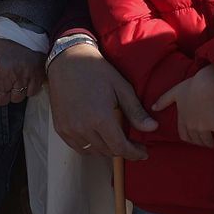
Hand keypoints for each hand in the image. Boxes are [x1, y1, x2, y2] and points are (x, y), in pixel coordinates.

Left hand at [0, 36, 45, 110]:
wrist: (17, 31)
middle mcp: (5, 76)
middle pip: (1, 102)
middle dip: (0, 93)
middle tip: (1, 77)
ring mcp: (22, 76)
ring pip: (16, 99)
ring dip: (14, 91)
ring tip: (12, 75)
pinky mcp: (36, 75)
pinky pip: (31, 93)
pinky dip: (27, 87)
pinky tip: (23, 75)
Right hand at [47, 41, 157, 158]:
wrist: (68, 61)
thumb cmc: (97, 71)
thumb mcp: (121, 87)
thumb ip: (136, 111)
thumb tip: (152, 128)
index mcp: (100, 118)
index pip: (120, 147)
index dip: (134, 153)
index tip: (143, 152)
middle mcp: (83, 128)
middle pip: (107, 151)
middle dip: (123, 150)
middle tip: (133, 143)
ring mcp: (69, 130)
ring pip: (93, 151)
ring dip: (107, 149)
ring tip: (116, 138)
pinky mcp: (60, 129)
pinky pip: (78, 147)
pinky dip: (91, 147)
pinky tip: (99, 137)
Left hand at [152, 65, 213, 147]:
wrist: (208, 82)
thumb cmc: (193, 84)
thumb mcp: (176, 91)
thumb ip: (164, 100)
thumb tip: (153, 108)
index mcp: (183, 119)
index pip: (184, 136)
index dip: (191, 138)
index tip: (197, 137)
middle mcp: (191, 125)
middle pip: (197, 141)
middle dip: (203, 142)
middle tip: (211, 140)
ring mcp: (203, 127)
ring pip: (209, 142)